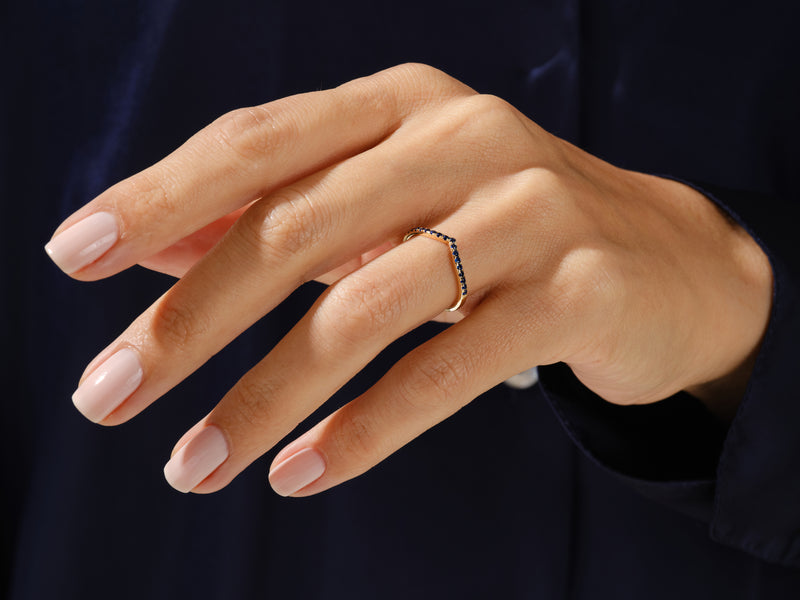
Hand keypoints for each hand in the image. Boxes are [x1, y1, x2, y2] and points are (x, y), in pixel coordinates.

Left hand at [45, 63, 771, 495]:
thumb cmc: (503, 230)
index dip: (160, 195)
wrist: (664, 259)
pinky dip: (367, 427)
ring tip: (192, 466)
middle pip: (296, 226)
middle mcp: (463, 138)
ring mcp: (526, 211)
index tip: (74, 255)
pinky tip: (300, 472)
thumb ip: (288, 213)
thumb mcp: (394, 204)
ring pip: (366, 307)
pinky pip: (448, 367)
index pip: (259, 143)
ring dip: (266, 395)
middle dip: (190, 318)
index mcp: (404, 104)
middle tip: (107, 394)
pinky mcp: (574, 291)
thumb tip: (160, 244)